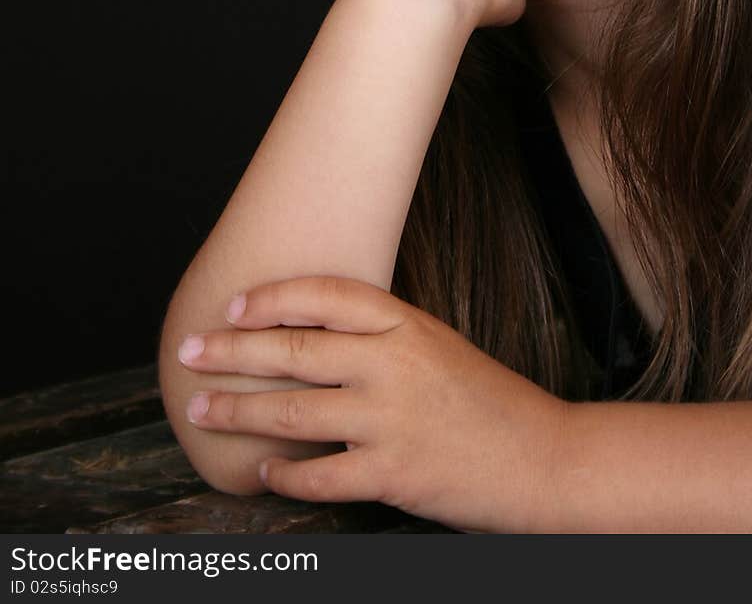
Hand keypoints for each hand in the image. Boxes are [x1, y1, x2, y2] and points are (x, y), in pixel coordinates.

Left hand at [179, 275, 569, 533]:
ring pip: (292, 410)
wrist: (544, 458)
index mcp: (406, 324)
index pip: (325, 295)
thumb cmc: (487, 401)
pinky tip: (263, 472)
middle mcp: (394, 363)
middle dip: (231, 351)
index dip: (271, 296)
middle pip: (293, 349)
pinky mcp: (393, 473)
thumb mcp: (437, 345)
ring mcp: (391, 419)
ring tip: (203, 407)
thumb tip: (310, 335)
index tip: (232, 307)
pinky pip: (318, 475)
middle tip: (189, 351)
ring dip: (238, 410)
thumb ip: (381, 337)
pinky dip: (283, 475)